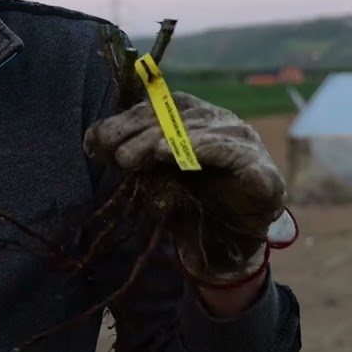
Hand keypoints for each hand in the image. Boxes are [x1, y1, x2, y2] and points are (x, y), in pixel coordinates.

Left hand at [84, 92, 297, 286]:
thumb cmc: (188, 200)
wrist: (224, 243)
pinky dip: (209, 150)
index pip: (157, 108)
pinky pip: (236, 155)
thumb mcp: (151, 174)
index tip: (98, 142)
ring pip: (204, 132)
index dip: (127, 121)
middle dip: (143, 134)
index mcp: (192, 116)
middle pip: (178, 118)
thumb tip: (91, 141)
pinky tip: (184, 157)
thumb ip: (128, 154)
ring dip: (171, 141)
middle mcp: (219, 121)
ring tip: (147, 154)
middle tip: (119, 157)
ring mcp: (243, 142)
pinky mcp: (261, 170)